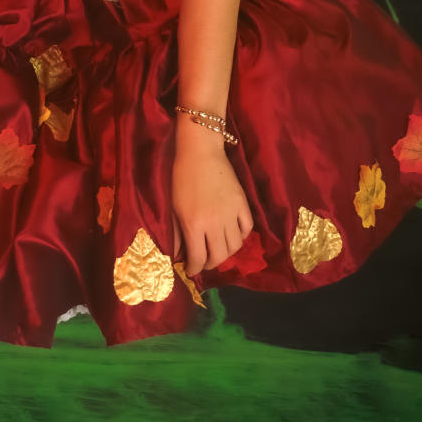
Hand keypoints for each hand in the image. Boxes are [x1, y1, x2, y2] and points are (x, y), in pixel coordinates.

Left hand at [171, 121, 252, 275]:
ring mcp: (231, 214)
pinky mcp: (243, 204)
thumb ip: (176, 233)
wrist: (201, 151)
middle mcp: (215, 223)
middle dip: (211, 263)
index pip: (198, 258)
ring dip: (226, 252)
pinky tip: (233, 234)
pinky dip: (241, 235)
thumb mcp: (174, 207)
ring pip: (236, 246)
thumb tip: (178, 254)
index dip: (194, 268)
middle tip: (205, 261)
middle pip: (220, 256)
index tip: (191, 269)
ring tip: (218, 248)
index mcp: (194, 224)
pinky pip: (247, 228)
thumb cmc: (182, 177)